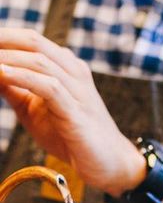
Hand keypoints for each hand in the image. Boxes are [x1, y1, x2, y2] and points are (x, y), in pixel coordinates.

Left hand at [0, 28, 144, 194]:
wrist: (111, 164)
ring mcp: (79, 92)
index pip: (30, 41)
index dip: (4, 38)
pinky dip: (22, 77)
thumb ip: (15, 91)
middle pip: (34, 42)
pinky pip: (49, 87)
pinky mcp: (77, 113)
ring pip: (40, 61)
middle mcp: (75, 74)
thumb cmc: (75, 139)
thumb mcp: (35, 111)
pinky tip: (2, 74)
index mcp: (67, 69)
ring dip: (7, 58)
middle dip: (2, 40)